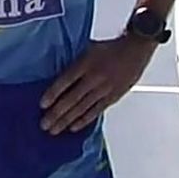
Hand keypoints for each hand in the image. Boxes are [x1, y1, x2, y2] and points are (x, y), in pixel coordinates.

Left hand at [40, 36, 156, 134]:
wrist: (135, 50)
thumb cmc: (111, 48)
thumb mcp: (89, 49)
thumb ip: (75, 63)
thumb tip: (57, 77)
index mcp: (86, 63)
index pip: (66, 80)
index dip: (53, 93)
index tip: (42, 104)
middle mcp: (94, 77)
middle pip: (72, 98)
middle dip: (56, 113)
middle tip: (44, 124)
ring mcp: (104, 89)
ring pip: (82, 108)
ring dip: (66, 120)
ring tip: (54, 129)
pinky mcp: (112, 97)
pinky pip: (96, 111)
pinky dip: (84, 120)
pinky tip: (73, 127)